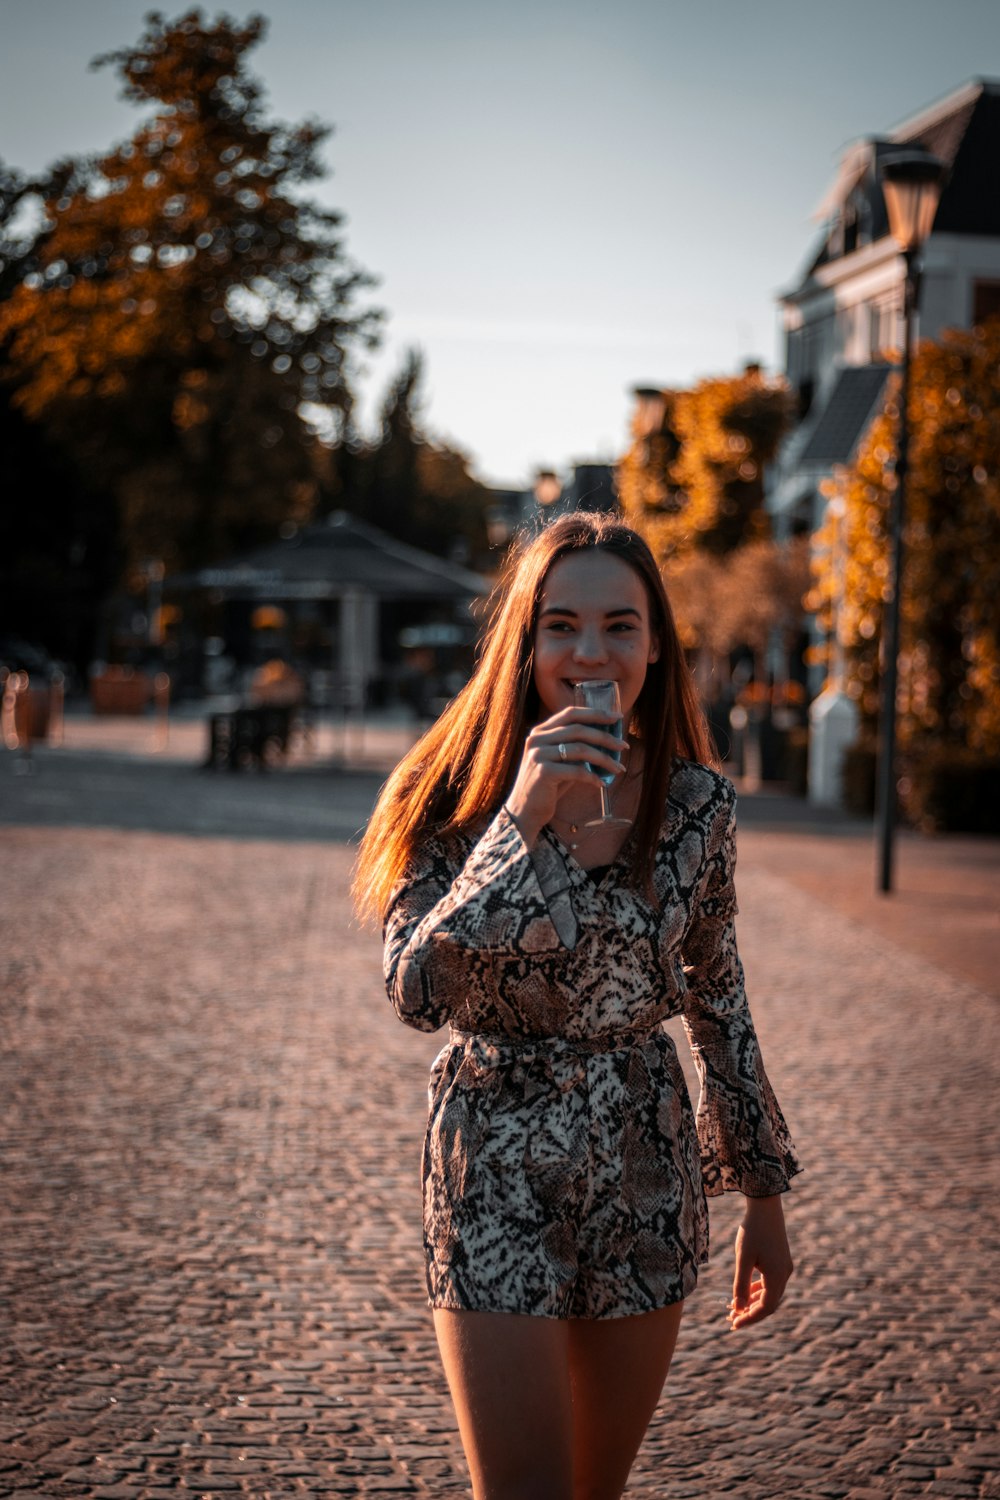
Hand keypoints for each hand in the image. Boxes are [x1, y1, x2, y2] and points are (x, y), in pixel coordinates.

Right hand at [504, 706, 626, 846]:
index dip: (595, 713)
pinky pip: (576, 771)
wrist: (525, 811)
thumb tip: (609, 739)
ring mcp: (538, 755)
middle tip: (624, 746)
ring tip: (618, 768)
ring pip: (580, 749)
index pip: (571, 714)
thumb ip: (577, 748)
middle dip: (605, 737)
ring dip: (604, 758)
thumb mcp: (561, 762)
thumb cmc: (548, 786)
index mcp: (540, 731)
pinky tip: (601, 784)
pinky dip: (593, 777)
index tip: (616, 718)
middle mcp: (536, 739)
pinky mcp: (543, 772)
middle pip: (578, 729)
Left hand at [728, 1194, 792, 1329]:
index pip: (765, 1308)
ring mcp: (784, 1267)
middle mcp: (784, 1274)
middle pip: (769, 1304)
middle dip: (751, 1313)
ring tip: (736, 1309)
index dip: (749, 1318)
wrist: (766, 1206)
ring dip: (754, 1302)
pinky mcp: (781, 1260)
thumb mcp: (743, 1258)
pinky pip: (770, 1283)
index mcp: (777, 1277)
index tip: (733, 1324)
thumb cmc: (752, 1230)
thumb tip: (738, 1308)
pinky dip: (758, 1290)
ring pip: (770, 1294)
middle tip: (732, 1319)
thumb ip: (740, 1284)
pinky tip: (746, 1292)